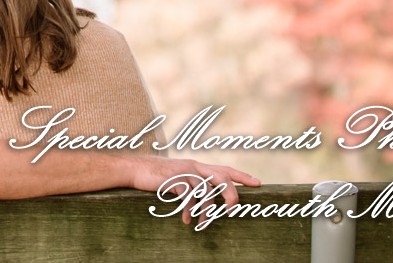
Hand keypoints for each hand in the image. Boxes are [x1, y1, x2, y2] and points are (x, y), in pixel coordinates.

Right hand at [128, 156, 259, 224]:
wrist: (135, 169)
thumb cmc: (157, 177)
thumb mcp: (178, 177)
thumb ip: (192, 182)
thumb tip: (205, 198)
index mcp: (198, 166)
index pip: (225, 169)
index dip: (242, 176)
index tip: (258, 183)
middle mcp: (194, 167)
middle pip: (222, 178)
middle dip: (231, 195)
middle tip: (231, 211)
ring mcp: (185, 171)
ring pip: (206, 192)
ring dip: (206, 212)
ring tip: (202, 225)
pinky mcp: (174, 178)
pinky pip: (188, 196)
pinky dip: (189, 210)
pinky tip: (185, 220)